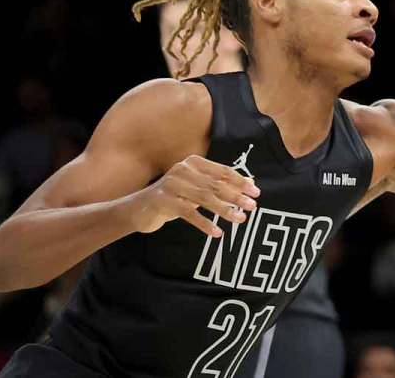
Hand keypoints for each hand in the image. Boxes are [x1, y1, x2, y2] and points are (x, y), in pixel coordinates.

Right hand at [123, 155, 258, 236]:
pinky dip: (205, 223)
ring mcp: (171, 184)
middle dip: (236, 196)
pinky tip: (217, 232)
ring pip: (204, 198)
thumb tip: (250, 183)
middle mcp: (182, 169)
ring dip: (224, 210)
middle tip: (252, 207)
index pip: (222, 171)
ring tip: (240, 219)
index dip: (240, 182)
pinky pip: (189, 213)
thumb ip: (218, 185)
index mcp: (193, 163)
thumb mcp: (196, 189)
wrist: (139, 209)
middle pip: (215, 184)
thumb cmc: (174, 198)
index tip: (256, 192)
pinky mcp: (162, 201)